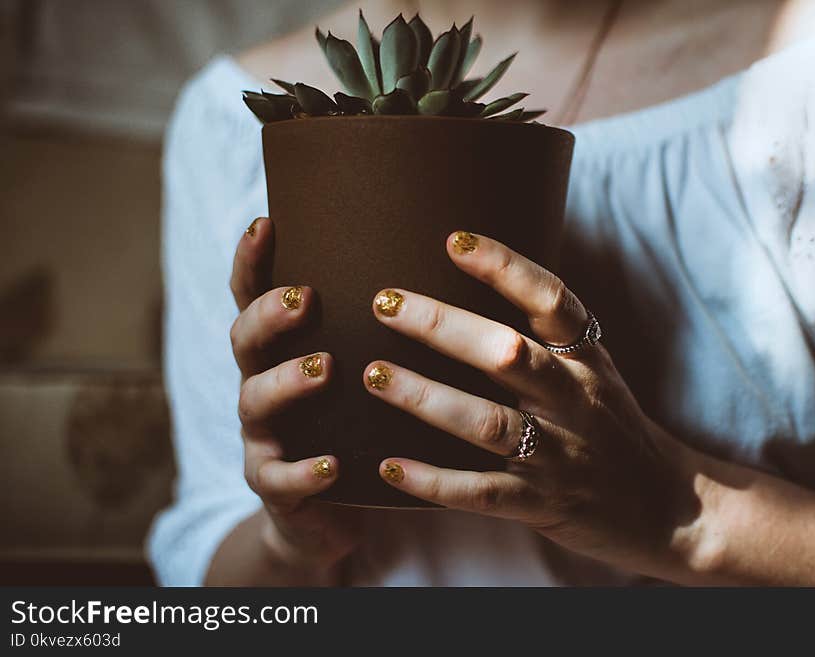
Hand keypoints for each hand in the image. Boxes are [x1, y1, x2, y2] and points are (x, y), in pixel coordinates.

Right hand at [228, 217, 360, 582]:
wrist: (329, 515)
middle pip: (245, 340)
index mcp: (280, 352)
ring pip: (255, 402)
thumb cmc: (355, 429)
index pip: (253, 296)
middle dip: (269, 315)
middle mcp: (261, 385)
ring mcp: (263, 437)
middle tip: (306, 298)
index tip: (266, 222)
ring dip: (287, 382)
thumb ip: (374, 332)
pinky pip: (278, 478)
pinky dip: (303, 470)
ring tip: (324, 368)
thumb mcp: (360, 374)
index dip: (252, 261)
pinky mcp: (274, 488)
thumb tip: (433, 266)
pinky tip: (331, 465)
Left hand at [364, 231, 701, 578]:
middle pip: (507, 354)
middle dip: (442, 327)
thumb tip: (471, 293)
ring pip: (486, 422)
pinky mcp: (543, 503)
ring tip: (374, 375)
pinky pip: (481, 492)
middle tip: (385, 304)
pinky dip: (433, 479)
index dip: (506, 267)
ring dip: (426, 397)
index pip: (552, 301)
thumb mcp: (594, 373)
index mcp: (587, 360)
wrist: (670, 509)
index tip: (454, 241)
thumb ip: (547, 340)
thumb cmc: (613, 428)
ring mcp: (560, 455)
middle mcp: (575, 400)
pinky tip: (388, 466)